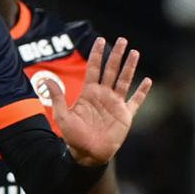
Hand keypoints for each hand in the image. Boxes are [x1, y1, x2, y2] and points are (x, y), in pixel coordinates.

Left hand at [51, 36, 151, 166]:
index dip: (97, 55)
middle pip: (112, 70)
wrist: (87, 154)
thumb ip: (57, 97)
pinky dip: (142, 92)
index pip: (94, 69)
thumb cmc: (74, 136)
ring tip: (134, 52)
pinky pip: (135, 101)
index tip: (100, 39)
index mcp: (89, 93)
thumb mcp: (62, 115)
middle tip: (122, 40)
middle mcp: (103, 95)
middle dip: (116, 55)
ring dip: (130, 67)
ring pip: (125, 80)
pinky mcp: (125, 115)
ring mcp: (115, 104)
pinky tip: (148, 81)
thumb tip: (46, 80)